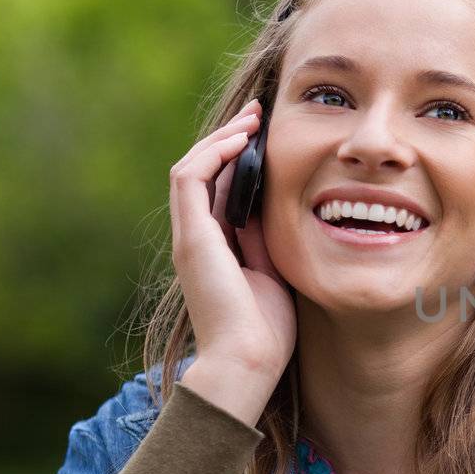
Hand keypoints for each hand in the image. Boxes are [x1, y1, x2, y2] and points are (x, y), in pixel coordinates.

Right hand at [169, 98, 295, 382]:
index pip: (222, 188)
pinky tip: (241, 140)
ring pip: (193, 167)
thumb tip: (284, 205)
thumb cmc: (268, 329)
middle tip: (259, 113)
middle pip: (206, 172)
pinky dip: (213, 154)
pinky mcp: (190, 237)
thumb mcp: (276, 271)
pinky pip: (190, 178)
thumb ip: (269, 239)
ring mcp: (190, 237)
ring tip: (252, 119)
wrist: (248, 360)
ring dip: (222, 138)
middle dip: (230, 138)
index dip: (241, 158)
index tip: (268, 134)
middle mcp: (198, 238)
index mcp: (217, 247)